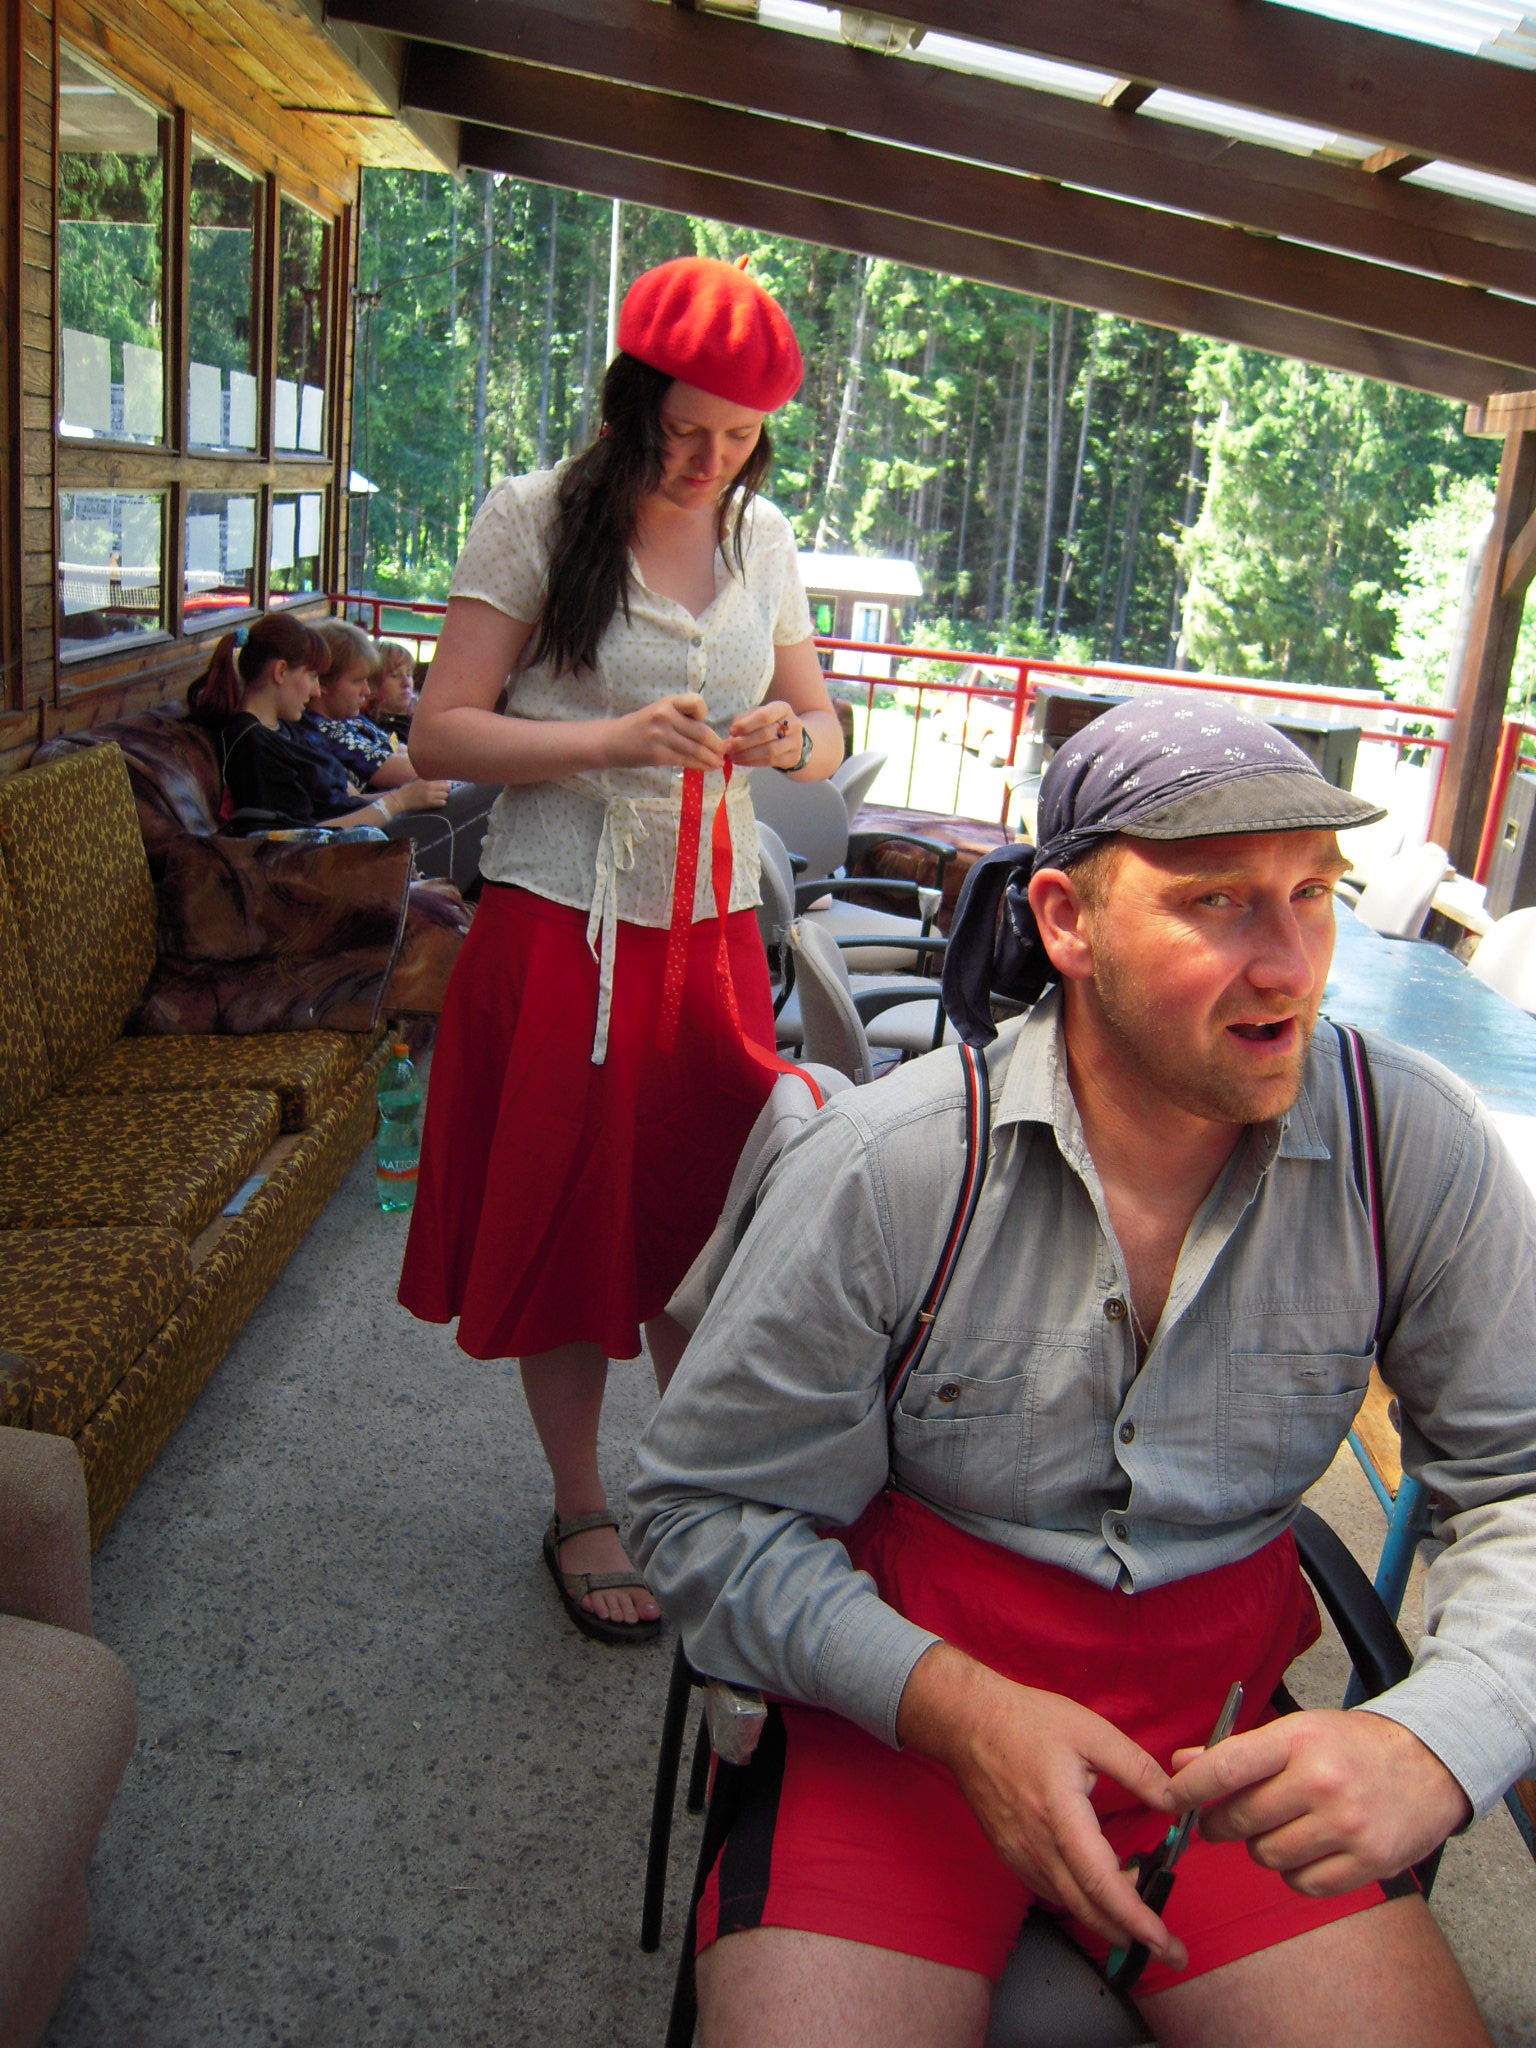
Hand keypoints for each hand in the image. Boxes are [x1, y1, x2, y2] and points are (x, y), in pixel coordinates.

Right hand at [391, 779, 451, 813]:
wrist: (400, 799)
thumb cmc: (408, 789)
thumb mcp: (417, 779)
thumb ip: (426, 777)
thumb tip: (436, 775)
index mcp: (426, 778)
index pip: (443, 778)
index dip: (445, 782)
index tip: (443, 785)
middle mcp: (429, 785)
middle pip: (447, 786)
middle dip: (446, 790)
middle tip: (442, 792)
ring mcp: (429, 794)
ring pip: (446, 795)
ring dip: (443, 797)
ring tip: (439, 798)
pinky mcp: (428, 803)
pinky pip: (442, 803)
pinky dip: (441, 803)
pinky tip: (437, 803)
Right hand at [606, 692, 729, 770]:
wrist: (612, 741)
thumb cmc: (639, 726)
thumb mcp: (658, 712)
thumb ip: (680, 718)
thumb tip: (708, 734)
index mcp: (667, 703)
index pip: (697, 703)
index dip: (704, 714)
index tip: (702, 722)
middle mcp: (665, 717)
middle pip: (701, 732)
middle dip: (717, 745)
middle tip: (725, 752)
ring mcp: (661, 737)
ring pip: (696, 749)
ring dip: (712, 759)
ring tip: (719, 763)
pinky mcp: (658, 755)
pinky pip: (686, 760)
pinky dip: (700, 765)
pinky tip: (707, 767)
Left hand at [725, 700, 803, 769]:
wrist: (792, 737)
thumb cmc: (769, 723)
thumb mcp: (758, 715)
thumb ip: (743, 720)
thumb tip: (732, 735)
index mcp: (782, 708)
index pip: (764, 716)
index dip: (746, 725)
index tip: (731, 731)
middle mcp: (793, 724)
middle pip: (766, 735)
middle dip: (743, 742)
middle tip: (728, 748)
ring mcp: (796, 742)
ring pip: (769, 750)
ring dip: (747, 755)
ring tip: (733, 756)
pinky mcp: (793, 757)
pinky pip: (771, 761)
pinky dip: (753, 762)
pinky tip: (741, 761)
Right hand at [897, 1645, 1184, 1966]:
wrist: (968, 1722)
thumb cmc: (1028, 1722)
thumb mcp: (1090, 1731)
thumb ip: (1135, 1767)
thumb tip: (1174, 1801)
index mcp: (1060, 1814)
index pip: (1100, 1881)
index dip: (1133, 1916)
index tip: (1162, 1940)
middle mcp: (1036, 1844)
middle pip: (1086, 1908)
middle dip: (1130, 1935)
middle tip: (1170, 1949)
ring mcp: (1019, 1854)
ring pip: (1068, 1904)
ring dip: (1106, 1917)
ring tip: (1141, 1908)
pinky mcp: (1010, 1854)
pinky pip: (1050, 1890)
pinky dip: (1080, 1900)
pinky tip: (1100, 1889)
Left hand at [1169, 1707, 1470, 1896]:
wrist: (1428, 1765)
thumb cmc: (1351, 1746)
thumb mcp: (1298, 1730)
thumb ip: (1238, 1751)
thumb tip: (1181, 1765)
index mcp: (1299, 1739)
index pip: (1227, 1766)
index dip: (1188, 1788)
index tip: (1168, 1798)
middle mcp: (1322, 1781)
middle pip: (1241, 1818)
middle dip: (1220, 1823)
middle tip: (1222, 1819)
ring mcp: (1347, 1826)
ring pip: (1267, 1855)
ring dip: (1261, 1847)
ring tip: (1280, 1828)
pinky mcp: (1368, 1862)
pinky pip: (1302, 1884)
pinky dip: (1294, 1873)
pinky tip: (1307, 1850)